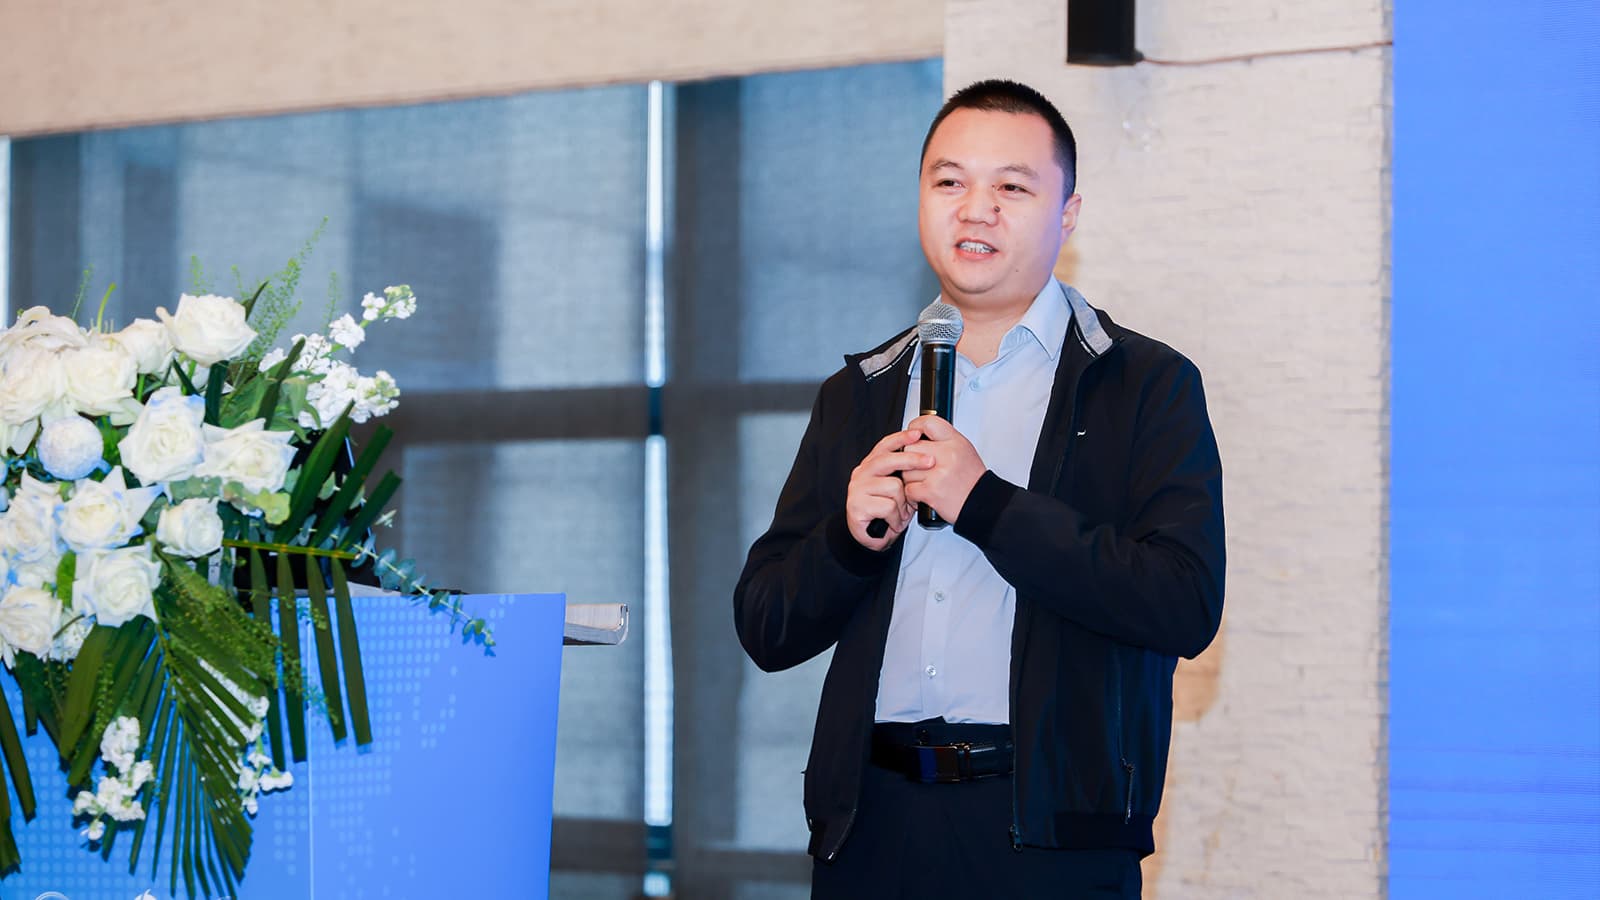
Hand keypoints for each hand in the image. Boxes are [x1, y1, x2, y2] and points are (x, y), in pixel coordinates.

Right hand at [846, 429, 930, 549]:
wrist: (870, 537)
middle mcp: (861, 474)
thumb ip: (904, 473)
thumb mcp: (898, 489)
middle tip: (930, 462)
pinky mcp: (857, 506)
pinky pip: (888, 506)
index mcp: (870, 466)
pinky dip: (896, 517)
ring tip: (902, 513)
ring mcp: (857, 489)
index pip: (885, 446)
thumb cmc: (886, 512)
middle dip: (912, 460)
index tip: (918, 434)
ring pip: (893, 486)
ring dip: (903, 504)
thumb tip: (925, 457)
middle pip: (888, 460)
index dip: (901, 438)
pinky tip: (893, 522)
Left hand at [900, 415, 985, 523]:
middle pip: (911, 447)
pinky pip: (908, 488)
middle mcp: (947, 455)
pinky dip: (912, 494)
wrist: (981, 503)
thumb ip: (943, 440)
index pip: (928, 423)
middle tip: (919, 467)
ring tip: (924, 482)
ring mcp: (938, 473)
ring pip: (906, 470)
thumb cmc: (972, 480)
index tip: (913, 435)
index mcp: (955, 442)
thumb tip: (918, 433)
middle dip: (911, 458)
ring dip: (911, 478)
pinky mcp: (931, 491)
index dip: (916, 427)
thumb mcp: (964, 450)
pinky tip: (922, 493)